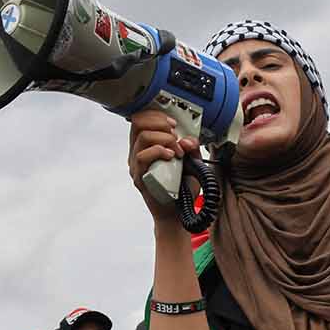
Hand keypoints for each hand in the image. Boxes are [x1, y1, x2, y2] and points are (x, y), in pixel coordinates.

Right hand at [126, 108, 197, 223]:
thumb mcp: (192, 163)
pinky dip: (158, 151)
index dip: (157, 115)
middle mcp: (138, 153)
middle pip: (138, 123)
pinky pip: (142, 157)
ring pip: (141, 137)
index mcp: (146, 146)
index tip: (174, 123)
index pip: (142, 119)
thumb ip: (192, 149)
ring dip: (164, 138)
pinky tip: (171, 157)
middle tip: (175, 135)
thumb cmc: (181, 189)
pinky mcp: (139, 177)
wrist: (178, 214)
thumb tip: (188, 139)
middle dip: (160, 123)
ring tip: (177, 151)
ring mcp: (137, 165)